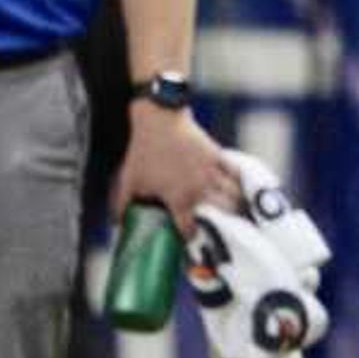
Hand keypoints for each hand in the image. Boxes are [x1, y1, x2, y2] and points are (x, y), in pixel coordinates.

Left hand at [112, 101, 244, 225]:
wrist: (159, 119)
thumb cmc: (143, 151)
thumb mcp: (128, 180)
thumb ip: (122, 204)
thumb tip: (117, 222)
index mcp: (179, 200)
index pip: (190, 229)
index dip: (190, 237)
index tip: (189, 237)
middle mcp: (199, 189)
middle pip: (222, 215)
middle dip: (224, 224)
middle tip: (221, 228)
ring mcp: (211, 173)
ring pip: (233, 196)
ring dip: (235, 206)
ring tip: (236, 212)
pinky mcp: (217, 155)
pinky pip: (236, 172)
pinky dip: (240, 182)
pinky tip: (241, 187)